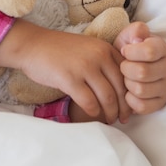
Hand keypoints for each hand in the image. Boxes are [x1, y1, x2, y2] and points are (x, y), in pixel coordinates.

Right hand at [0, 19, 130, 123]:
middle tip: (123, 119)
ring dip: (110, 113)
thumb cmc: (61, 50)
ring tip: (109, 120)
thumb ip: (104, 62)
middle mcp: (99, 56)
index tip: (130, 106)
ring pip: (107, 97)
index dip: (131, 93)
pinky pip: (88, 102)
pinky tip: (92, 115)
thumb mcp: (88, 48)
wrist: (33, 45)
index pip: (127, 75)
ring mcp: (84, 67)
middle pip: (120, 88)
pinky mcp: (69, 78)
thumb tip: (121, 88)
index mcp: (106, 48)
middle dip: (124, 108)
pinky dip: (93, 112)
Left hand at [114, 22, 165, 114]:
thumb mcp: (130, 35)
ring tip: (127, 78)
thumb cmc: (129, 50)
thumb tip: (138, 39)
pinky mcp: (160, 103)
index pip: (149, 52)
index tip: (125, 51)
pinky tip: (129, 91)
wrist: (129, 65)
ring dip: (127, 84)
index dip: (130, 52)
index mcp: (163, 49)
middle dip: (126, 69)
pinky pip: (142, 106)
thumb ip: (135, 30)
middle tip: (124, 66)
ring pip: (141, 90)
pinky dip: (130, 100)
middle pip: (142, 73)